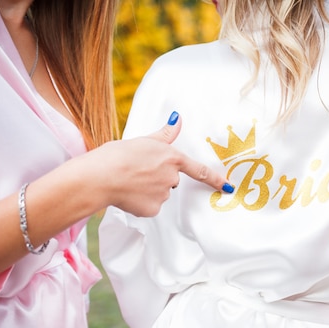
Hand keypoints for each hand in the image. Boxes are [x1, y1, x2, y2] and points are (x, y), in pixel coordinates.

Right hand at [79, 112, 232, 216]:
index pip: (200, 170)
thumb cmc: (118, 155)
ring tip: (129, 181)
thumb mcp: (143, 139)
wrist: (101, 176)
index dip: (215, 179)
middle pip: (171, 180)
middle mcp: (171, 177)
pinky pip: (150, 207)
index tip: (228, 187)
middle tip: (138, 171)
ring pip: (160, 193)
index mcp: (171, 158)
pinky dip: (140, 203)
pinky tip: (127, 194)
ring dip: (148, 189)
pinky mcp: (152, 209)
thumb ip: (164, 134)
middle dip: (159, 177)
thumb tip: (178, 118)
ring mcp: (163, 194)